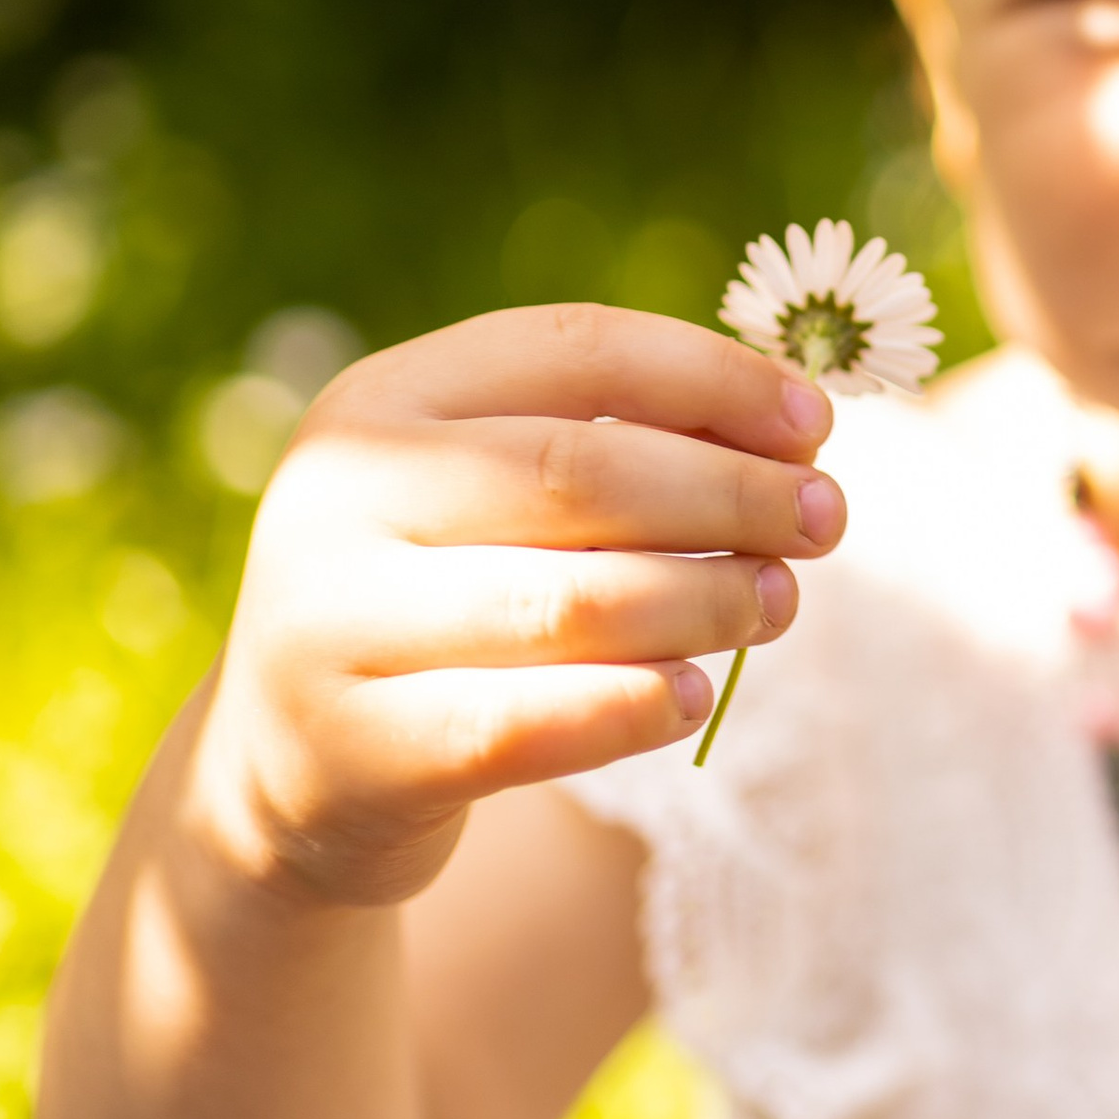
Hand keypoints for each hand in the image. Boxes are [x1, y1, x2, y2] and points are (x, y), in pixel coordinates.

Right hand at [187, 301, 843, 909]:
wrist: (291, 769)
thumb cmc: (444, 601)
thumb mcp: (491, 500)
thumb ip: (614, 447)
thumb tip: (797, 432)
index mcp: (381, 399)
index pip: (575, 349)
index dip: (713, 377)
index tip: (817, 424)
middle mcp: (340, 497)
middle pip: (581, 471)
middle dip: (730, 492)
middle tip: (826, 521)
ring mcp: (334, 626)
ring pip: (566, 602)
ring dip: (704, 601)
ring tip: (777, 605)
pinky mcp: (359, 753)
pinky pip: (528, 726)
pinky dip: (634, 707)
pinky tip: (698, 695)